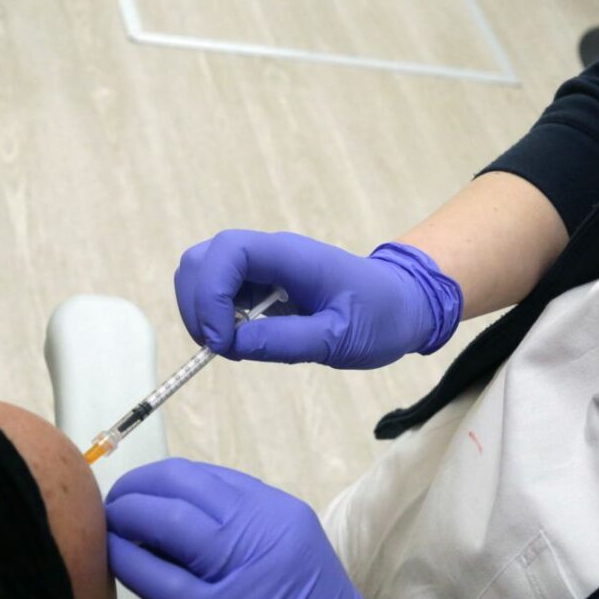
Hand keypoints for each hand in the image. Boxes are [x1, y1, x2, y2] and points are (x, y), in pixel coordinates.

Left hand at [105, 459, 402, 598]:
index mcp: (282, 513)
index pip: (208, 477)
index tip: (139, 492)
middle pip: (183, 486)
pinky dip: (127, 561)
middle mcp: (266, 530)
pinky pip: (160, 577)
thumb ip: (242, 534)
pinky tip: (111, 559)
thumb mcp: (289, 559)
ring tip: (107, 527)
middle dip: (136, 489)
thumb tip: (171, 520)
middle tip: (113, 506)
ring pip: (168, 521)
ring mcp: (244, 572)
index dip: (162, 479)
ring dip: (126, 516)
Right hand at [173, 231, 461, 368]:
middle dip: (196, 303)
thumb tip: (232, 345)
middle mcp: (270, 254)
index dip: (210, 292)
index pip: (228, 252)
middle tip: (218, 346)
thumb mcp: (340, 338)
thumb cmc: (380, 317)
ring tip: (231, 346)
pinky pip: (221, 293)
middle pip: (203, 259)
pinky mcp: (260, 285)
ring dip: (203, 312)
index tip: (221, 339)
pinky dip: (216, 318)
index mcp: (291, 256)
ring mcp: (263, 268)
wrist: (403, 305)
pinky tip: (241, 340)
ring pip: (205, 274)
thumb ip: (287, 340)